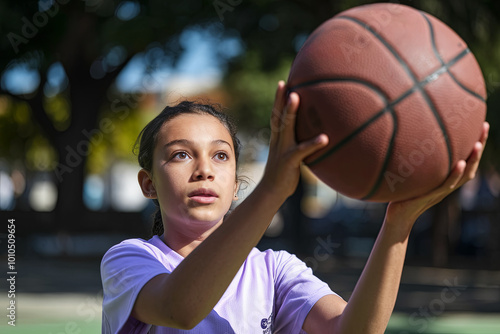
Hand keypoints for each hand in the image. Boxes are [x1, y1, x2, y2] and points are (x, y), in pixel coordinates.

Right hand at [259, 81, 328, 198]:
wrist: (272, 192)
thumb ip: (297, 143)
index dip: (278, 100)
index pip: (276, 115)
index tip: (283, 84)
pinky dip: (313, 144)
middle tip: (284, 83)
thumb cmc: (284, 173)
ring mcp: (282, 150)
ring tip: (297, 97)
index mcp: (278, 138)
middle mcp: (278, 141)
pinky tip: (325, 138)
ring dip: (291, 112)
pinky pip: (302, 151)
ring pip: (286, 127)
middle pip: (278, 116)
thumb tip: (313, 135)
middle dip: (280, 99)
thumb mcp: (290, 154)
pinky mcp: (289, 161)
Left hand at [385, 122, 489, 227]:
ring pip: (463, 175)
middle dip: (479, 145)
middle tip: (485, 127)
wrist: (397, 219)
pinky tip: (460, 163)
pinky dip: (454, 175)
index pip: (466, 159)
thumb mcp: (413, 176)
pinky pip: (446, 186)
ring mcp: (440, 192)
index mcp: (446, 179)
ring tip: (477, 144)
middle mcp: (447, 185)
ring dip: (472, 160)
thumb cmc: (403, 196)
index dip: (474, 143)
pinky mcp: (430, 197)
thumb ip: (418, 163)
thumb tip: (412, 138)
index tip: (481, 124)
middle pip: (470, 164)